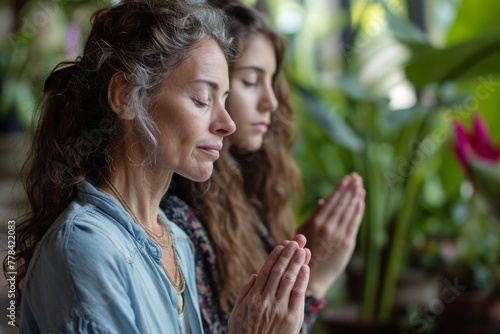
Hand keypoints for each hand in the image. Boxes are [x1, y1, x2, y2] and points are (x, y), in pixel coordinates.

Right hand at [228, 236, 309, 333]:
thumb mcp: (236, 314)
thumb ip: (244, 294)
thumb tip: (254, 275)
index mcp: (253, 298)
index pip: (266, 271)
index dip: (275, 256)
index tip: (282, 245)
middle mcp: (266, 301)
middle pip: (279, 272)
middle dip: (288, 254)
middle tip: (296, 241)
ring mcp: (279, 309)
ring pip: (289, 280)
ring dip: (296, 262)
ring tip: (303, 249)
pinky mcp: (291, 318)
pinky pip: (298, 294)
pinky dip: (302, 280)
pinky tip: (305, 268)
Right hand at [297, 173, 364, 297]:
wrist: (312, 275)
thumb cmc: (304, 253)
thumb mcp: (302, 231)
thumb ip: (313, 216)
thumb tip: (321, 201)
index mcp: (315, 221)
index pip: (331, 200)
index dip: (340, 188)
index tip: (347, 178)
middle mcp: (328, 226)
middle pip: (342, 202)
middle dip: (350, 188)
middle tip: (357, 177)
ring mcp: (338, 234)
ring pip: (349, 210)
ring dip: (356, 196)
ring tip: (360, 186)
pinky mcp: (347, 243)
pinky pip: (354, 222)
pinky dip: (358, 211)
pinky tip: (361, 202)